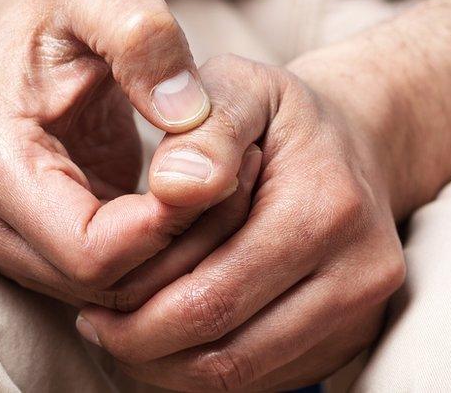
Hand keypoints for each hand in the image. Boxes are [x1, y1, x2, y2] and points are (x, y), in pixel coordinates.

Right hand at [0, 0, 255, 307]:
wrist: (3, 24)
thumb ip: (141, 36)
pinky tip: (200, 195)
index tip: (224, 165)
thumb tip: (190, 118)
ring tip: (228, 179)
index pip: (90, 251)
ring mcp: (6, 242)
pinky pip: (113, 280)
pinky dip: (164, 251)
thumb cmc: (49, 2)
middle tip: (244, 173)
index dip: (169, 226)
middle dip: (185, 244)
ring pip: (114, 296)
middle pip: (105, 288)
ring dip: (182, 254)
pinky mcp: (35, 248)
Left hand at [77, 55, 405, 390]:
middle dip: (145, 351)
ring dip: (171, 368)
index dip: (137, 314)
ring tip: (126, 332)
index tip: (89, 302)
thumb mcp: (241, 87)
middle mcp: (359, 274)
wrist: (357, 143)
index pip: (212, 299)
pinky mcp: (351, 339)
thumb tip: (171, 189)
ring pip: (242, 377)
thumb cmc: (280, 117)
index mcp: (326, 211)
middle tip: (97, 327)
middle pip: (226, 355)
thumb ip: (206, 129)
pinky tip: (174, 332)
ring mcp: (361, 315)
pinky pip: (265, 380)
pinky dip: (208, 367)